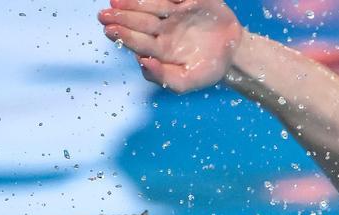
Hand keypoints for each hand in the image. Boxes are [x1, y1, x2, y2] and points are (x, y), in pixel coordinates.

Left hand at [98, 0, 242, 93]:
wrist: (235, 54)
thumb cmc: (208, 69)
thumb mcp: (187, 81)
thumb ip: (163, 77)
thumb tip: (141, 63)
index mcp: (159, 49)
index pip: (138, 41)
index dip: (123, 35)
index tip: (108, 30)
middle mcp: (163, 29)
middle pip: (140, 21)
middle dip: (122, 16)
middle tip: (103, 13)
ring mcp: (176, 13)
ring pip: (152, 4)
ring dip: (134, 1)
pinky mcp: (190, 0)